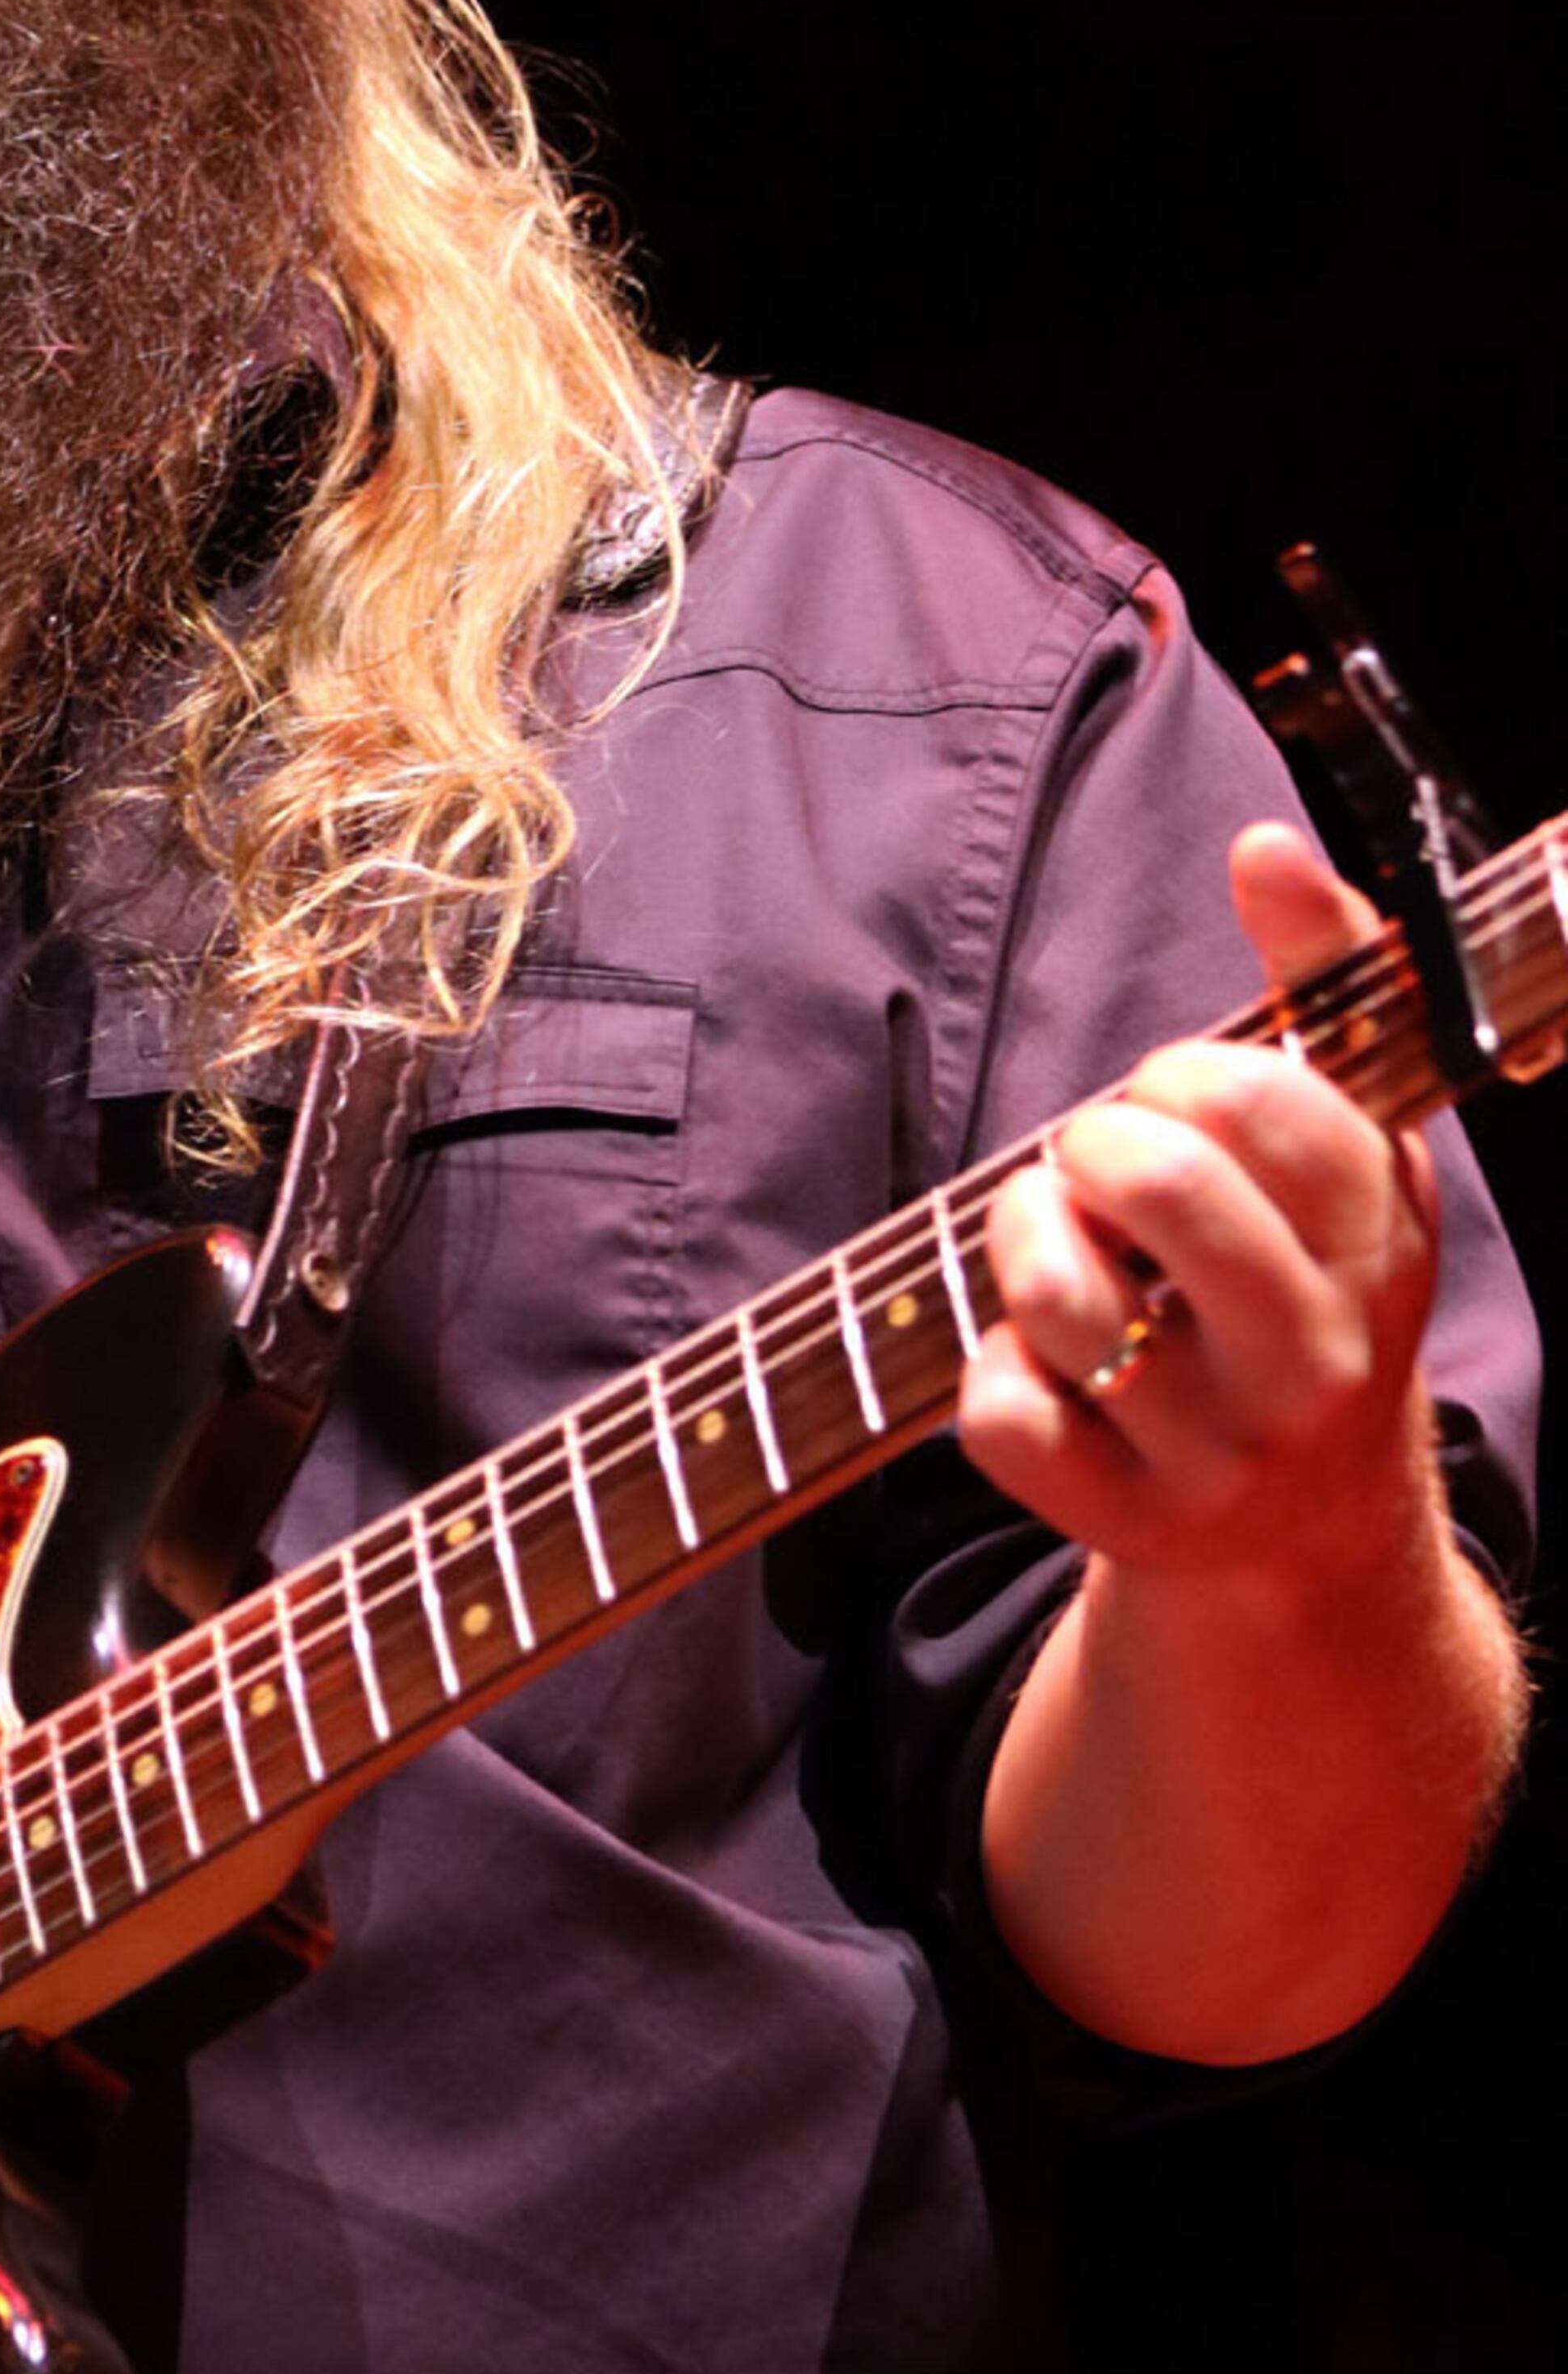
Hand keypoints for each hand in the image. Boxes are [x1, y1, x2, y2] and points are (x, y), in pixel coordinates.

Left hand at [960, 821, 1442, 1607]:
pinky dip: (993, 1371)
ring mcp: (1220, 1451)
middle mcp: (1315, 1356)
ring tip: (1060, 1246)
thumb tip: (1267, 846)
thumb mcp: (1347, 1142)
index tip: (1180, 1103)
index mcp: (1379, 1241)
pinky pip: (998, 1413)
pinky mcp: (1122, 1522)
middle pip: (1159, 1183)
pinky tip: (1051, 1369)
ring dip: (1022, 1239)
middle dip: (1093, 1142)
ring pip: (1061, 1297)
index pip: (1261, 1101)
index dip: (1183, 1077)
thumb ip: (1321, 980)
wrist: (1306, 1526)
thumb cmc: (1302, 1282)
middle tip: (1101, 1166)